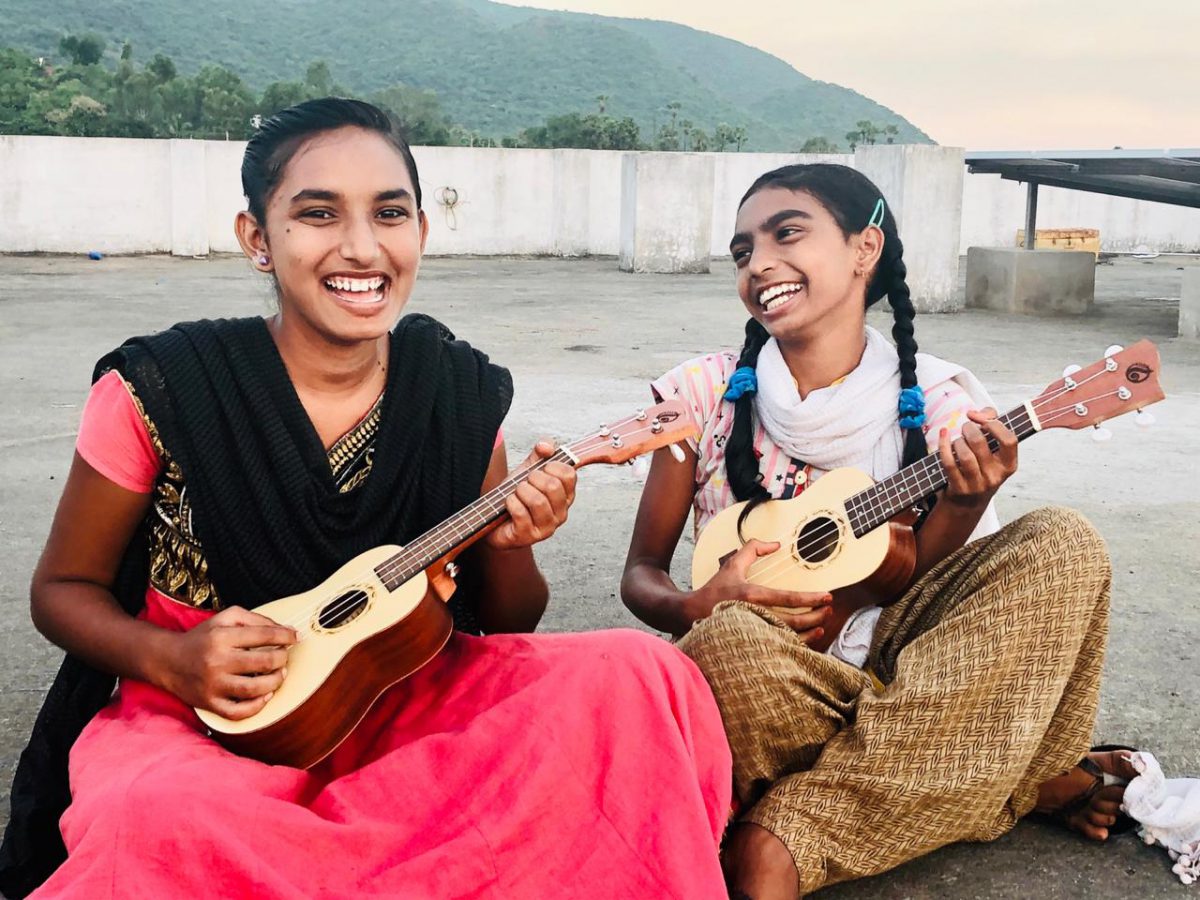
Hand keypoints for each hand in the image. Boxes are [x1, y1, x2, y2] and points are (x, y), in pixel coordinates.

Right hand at [158, 606, 296, 720]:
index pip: (264, 635)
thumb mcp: (225, 618)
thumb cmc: (202, 638)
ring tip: (279, 674)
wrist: (168, 661)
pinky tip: (265, 695)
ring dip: (275, 681)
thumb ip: (256, 619)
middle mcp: (217, 661)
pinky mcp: (209, 704)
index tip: (294, 637)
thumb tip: (285, 630)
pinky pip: (239, 712)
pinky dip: (257, 706)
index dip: (286, 636)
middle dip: (282, 658)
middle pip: (264, 662)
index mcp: (221, 637)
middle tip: (283, 657)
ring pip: (255, 689)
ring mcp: (213, 685)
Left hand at [485, 441, 576, 550]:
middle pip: (553, 486)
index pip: (569, 474)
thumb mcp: (528, 470)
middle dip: (532, 478)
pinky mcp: (529, 536)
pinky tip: (508, 505)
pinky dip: (510, 503)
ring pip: (537, 500)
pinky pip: (521, 513)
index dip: (551, 465)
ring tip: (515, 494)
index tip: (539, 469)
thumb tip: (546, 447)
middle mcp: (561, 513)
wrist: (496, 519)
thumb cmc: (517, 495)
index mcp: (566, 496)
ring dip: (520, 491)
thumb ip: (539, 454)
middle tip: (523, 483)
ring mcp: (547, 528)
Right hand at [688, 539, 831, 642]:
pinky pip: (779, 647)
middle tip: (829, 610)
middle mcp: (754, 615)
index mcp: (751, 595)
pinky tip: (806, 638)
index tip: (827, 596)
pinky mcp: (752, 644)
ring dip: (810, 633)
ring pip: (788, 637)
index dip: (811, 598)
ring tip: (822, 625)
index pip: (787, 598)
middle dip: (816, 616)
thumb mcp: (731, 564)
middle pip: (793, 621)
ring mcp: (753, 632)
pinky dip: (796, 644)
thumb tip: (776, 544)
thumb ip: (752, 549)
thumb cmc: (713, 591)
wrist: (689, 615)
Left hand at [939, 407, 1017, 509]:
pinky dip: (943, 445)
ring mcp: (977, 484)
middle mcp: (995, 476)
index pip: (1009, 440)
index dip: (994, 423)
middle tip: (965, 428)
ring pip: (964, 454)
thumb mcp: (994, 449)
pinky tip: (943, 434)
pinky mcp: (959, 488)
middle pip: (980, 442)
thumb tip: (976, 413)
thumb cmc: (982, 466)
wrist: (969, 502)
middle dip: (968, 428)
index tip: (980, 418)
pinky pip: (948, 462)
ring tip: (958, 439)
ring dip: (957, 440)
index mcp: (1009, 464)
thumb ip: (991, 423)